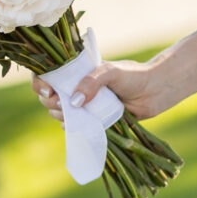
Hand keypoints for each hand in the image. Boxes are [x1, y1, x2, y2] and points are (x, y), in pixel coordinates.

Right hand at [32, 55, 172, 123]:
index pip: (48, 73)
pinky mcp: (93, 119)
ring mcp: (84, 104)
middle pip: (49, 95)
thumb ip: (92, 82)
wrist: (156, 91)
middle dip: (50, 101)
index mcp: (77, 71)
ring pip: (59, 111)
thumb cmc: (134, 76)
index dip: (40, 82)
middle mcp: (77, 87)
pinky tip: (73, 126)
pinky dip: (71, 127)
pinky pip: (75, 125)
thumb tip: (74, 102)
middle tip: (62, 103)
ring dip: (60, 114)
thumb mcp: (110, 72)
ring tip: (72, 113)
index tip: (47, 90)